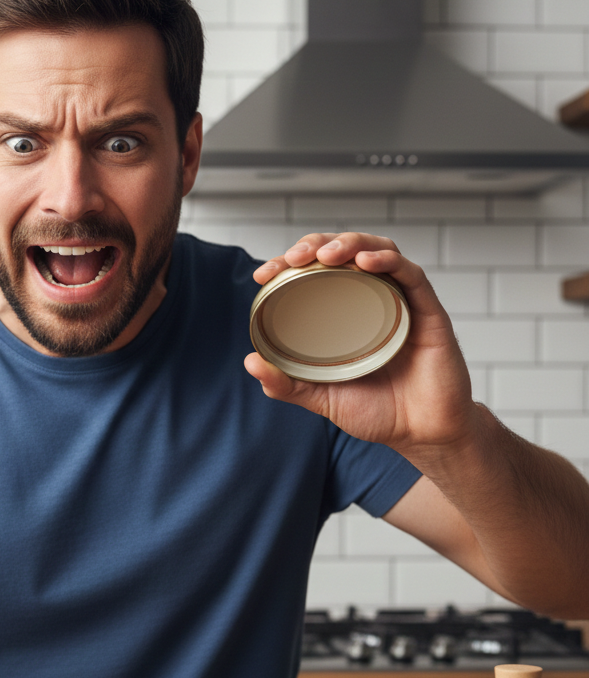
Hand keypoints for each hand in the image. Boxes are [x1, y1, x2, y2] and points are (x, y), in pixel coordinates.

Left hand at [244, 232, 478, 457]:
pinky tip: (366, 261)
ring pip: (377, 252)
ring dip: (350, 243)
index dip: (289, 264)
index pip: (314, 273)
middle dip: (316, 245)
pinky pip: (410, 275)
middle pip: (344, 253)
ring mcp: (400, 301)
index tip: (264, 273)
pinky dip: (387, 260)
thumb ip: (286, 384)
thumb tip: (250, 362)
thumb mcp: (321, 397)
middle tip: (295, 257)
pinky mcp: (427, 310)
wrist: (422, 434)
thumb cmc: (376, 412)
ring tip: (327, 254)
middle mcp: (371, 300)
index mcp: (343, 314)